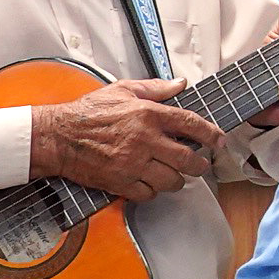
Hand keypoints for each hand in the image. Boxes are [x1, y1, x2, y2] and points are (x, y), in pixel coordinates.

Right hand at [31, 78, 218, 196]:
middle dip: (199, 165)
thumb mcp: (123, 90)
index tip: (220, 141)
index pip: (191, 124)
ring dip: (177, 179)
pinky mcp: (121, 182)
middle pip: (188, 159)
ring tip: (173, 174)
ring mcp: (133, 164)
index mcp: (148, 114)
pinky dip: (153, 191)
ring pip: (171, 180)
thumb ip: (155, 88)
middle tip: (200, 164)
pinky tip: (149, 182)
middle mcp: (145, 140)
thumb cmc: (88, 113)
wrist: (58, 137)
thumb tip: (180, 84)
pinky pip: (149, 194)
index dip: (211, 134)